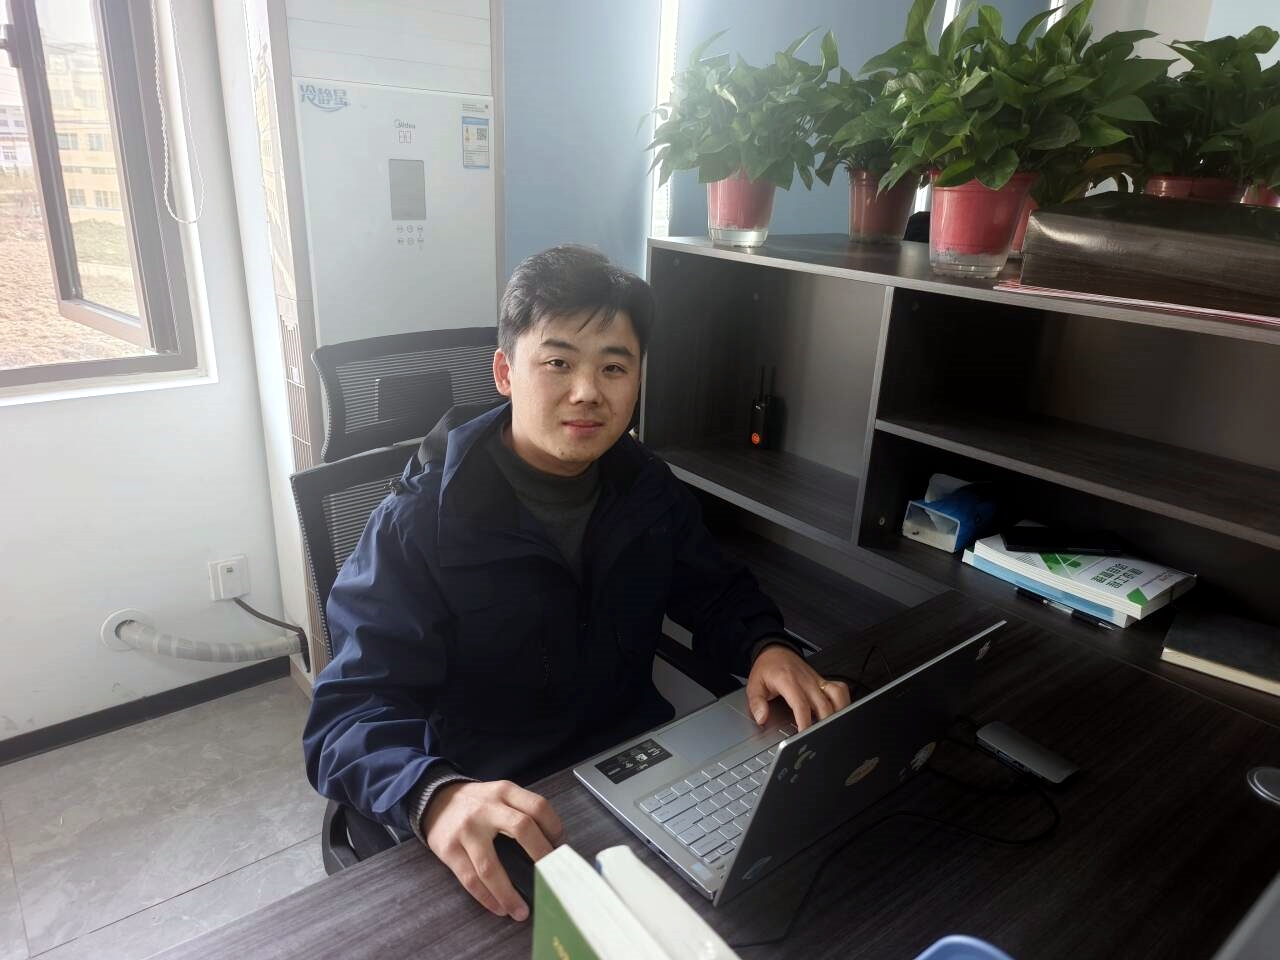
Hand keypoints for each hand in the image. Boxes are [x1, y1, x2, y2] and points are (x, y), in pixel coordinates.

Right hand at [422, 779, 563, 921]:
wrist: (435, 800)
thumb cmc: (477, 803)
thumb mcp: (500, 795)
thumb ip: (522, 812)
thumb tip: (550, 848)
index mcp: (504, 792)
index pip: (538, 806)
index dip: (554, 828)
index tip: (559, 849)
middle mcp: (486, 808)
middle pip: (522, 828)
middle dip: (540, 856)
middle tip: (550, 877)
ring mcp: (466, 830)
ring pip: (490, 866)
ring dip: (508, 893)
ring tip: (520, 911)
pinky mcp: (449, 849)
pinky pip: (470, 879)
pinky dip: (486, 897)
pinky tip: (498, 908)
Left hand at [746, 644, 851, 731]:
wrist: (775, 651)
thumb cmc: (767, 668)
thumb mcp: (754, 685)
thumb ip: (756, 703)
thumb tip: (761, 718)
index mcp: (788, 681)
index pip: (801, 705)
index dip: (805, 723)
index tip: (804, 736)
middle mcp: (806, 681)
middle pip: (823, 705)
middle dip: (824, 724)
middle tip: (819, 738)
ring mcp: (817, 680)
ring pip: (837, 696)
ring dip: (838, 713)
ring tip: (832, 728)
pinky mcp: (823, 681)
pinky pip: (840, 689)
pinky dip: (844, 701)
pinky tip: (839, 713)